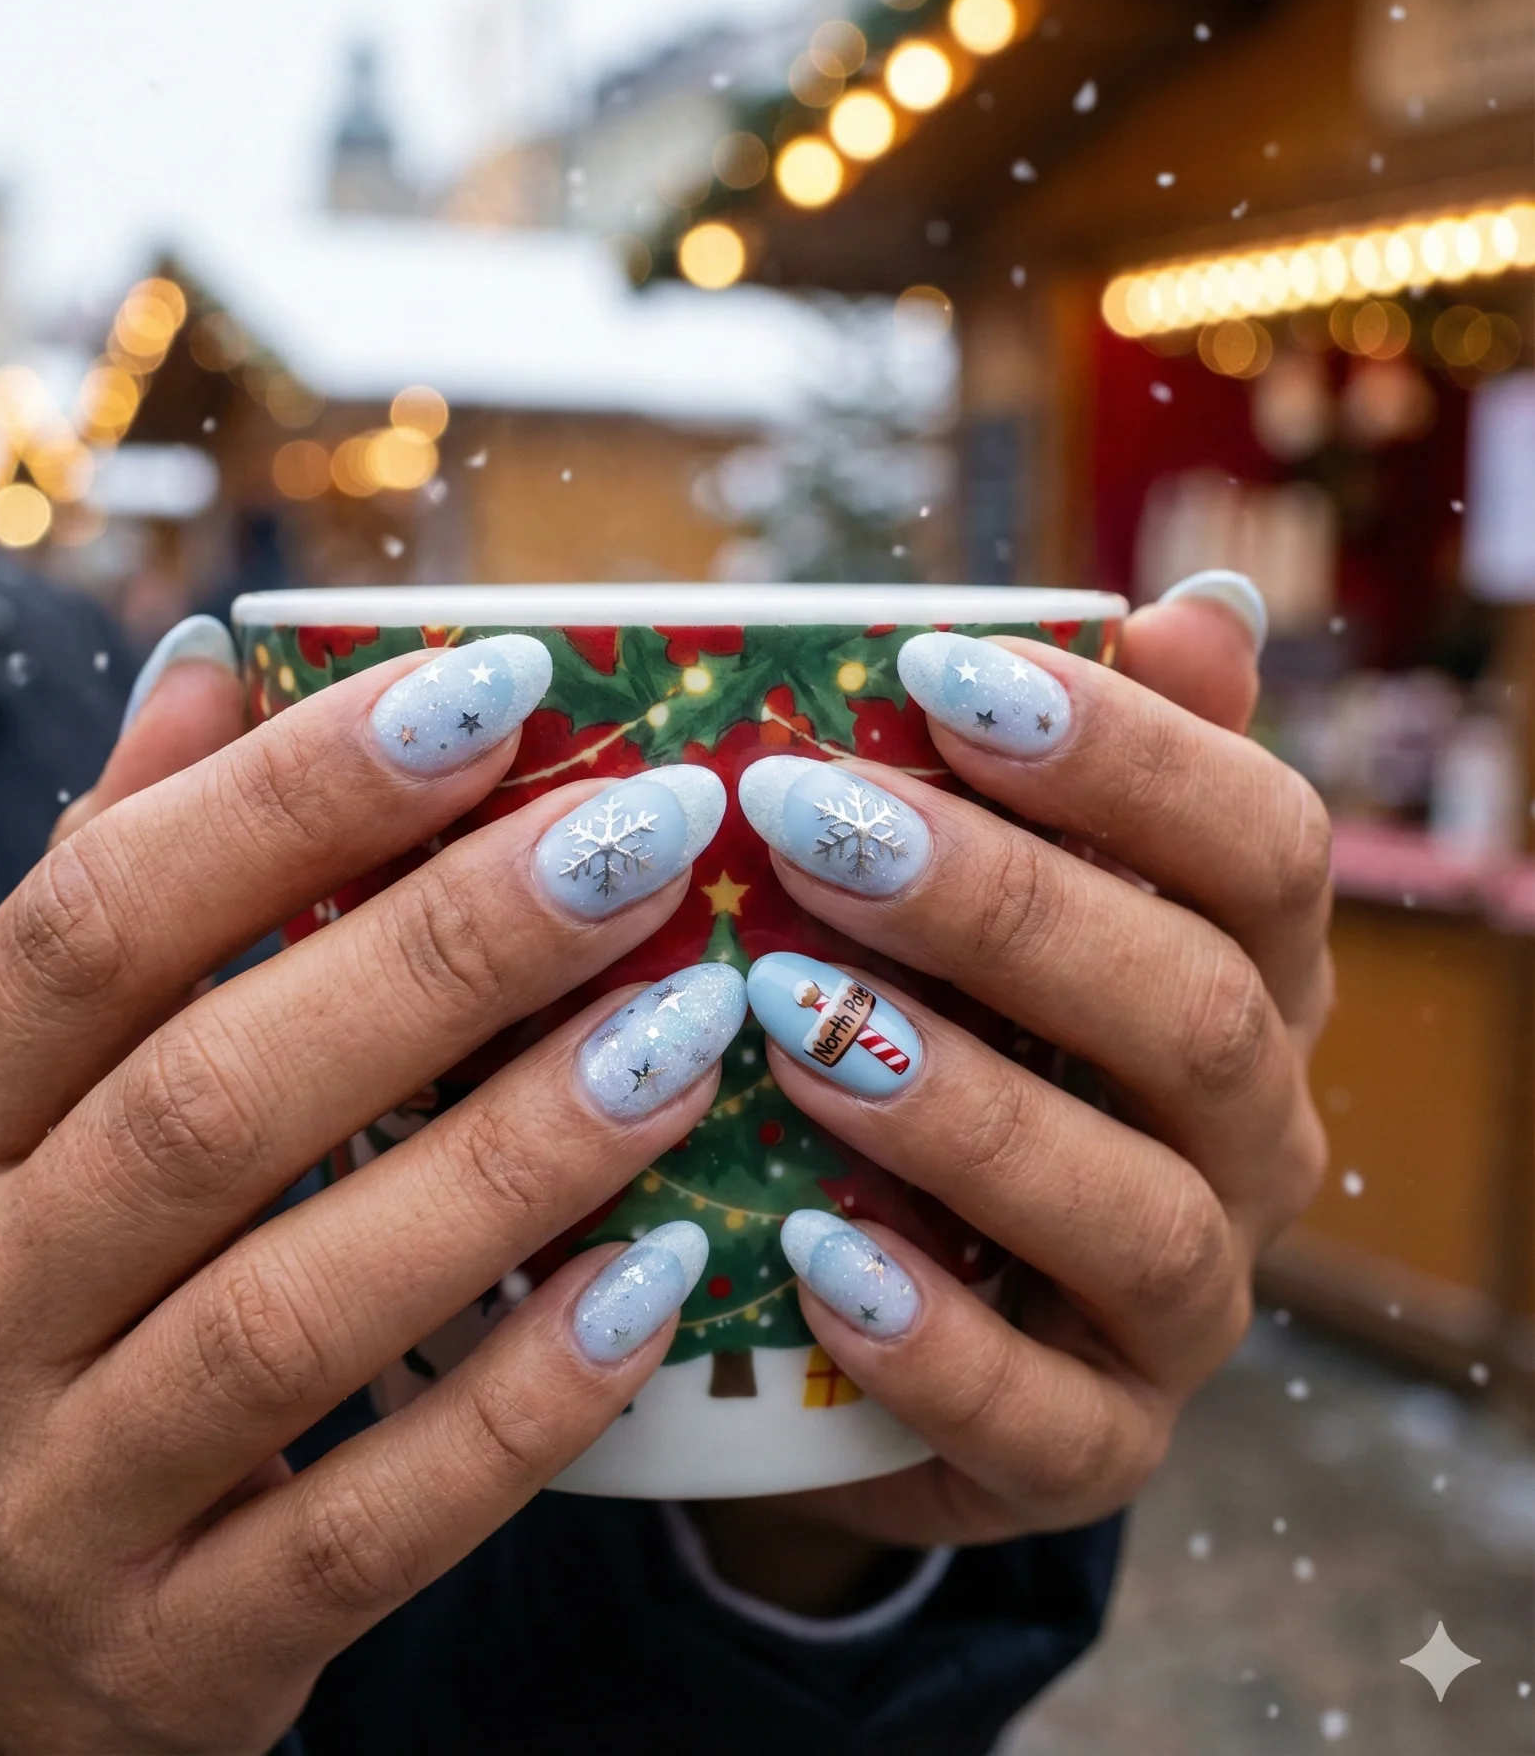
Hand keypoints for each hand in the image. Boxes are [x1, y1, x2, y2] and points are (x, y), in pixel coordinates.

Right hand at [0, 632, 736, 1753]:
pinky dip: (523, 1395)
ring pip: (294, 1311)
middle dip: (445, 953)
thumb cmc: (54, 1300)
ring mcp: (53, 1496)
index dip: (288, 794)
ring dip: (511, 1154)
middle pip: (208, 1101)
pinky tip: (662, 1278)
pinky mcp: (170, 1653)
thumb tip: (209, 662)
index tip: (489, 690)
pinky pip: (373, 1521)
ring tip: (688, 1028)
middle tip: (648, 836)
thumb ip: (129, 895)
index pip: (95, 926)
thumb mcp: (40, 1102)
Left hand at [712, 590, 1329, 1582]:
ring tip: (788, 1018)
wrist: (891, 1303)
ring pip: (1137, 1210)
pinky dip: (931, 1340)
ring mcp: (1185, 1302)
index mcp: (1243, 974)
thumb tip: (1196, 605)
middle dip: (1003, 907)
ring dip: (960, 1107)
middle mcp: (1248, 1134)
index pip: (1260, 847)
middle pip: (1195, 1009)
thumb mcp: (993, 902)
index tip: (936, 675)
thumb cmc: (941, 1037)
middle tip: (808, 823)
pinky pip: (1046, 1418)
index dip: (1123, 754)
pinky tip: (811, 1256)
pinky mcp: (1095, 1443)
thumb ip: (1085, 769)